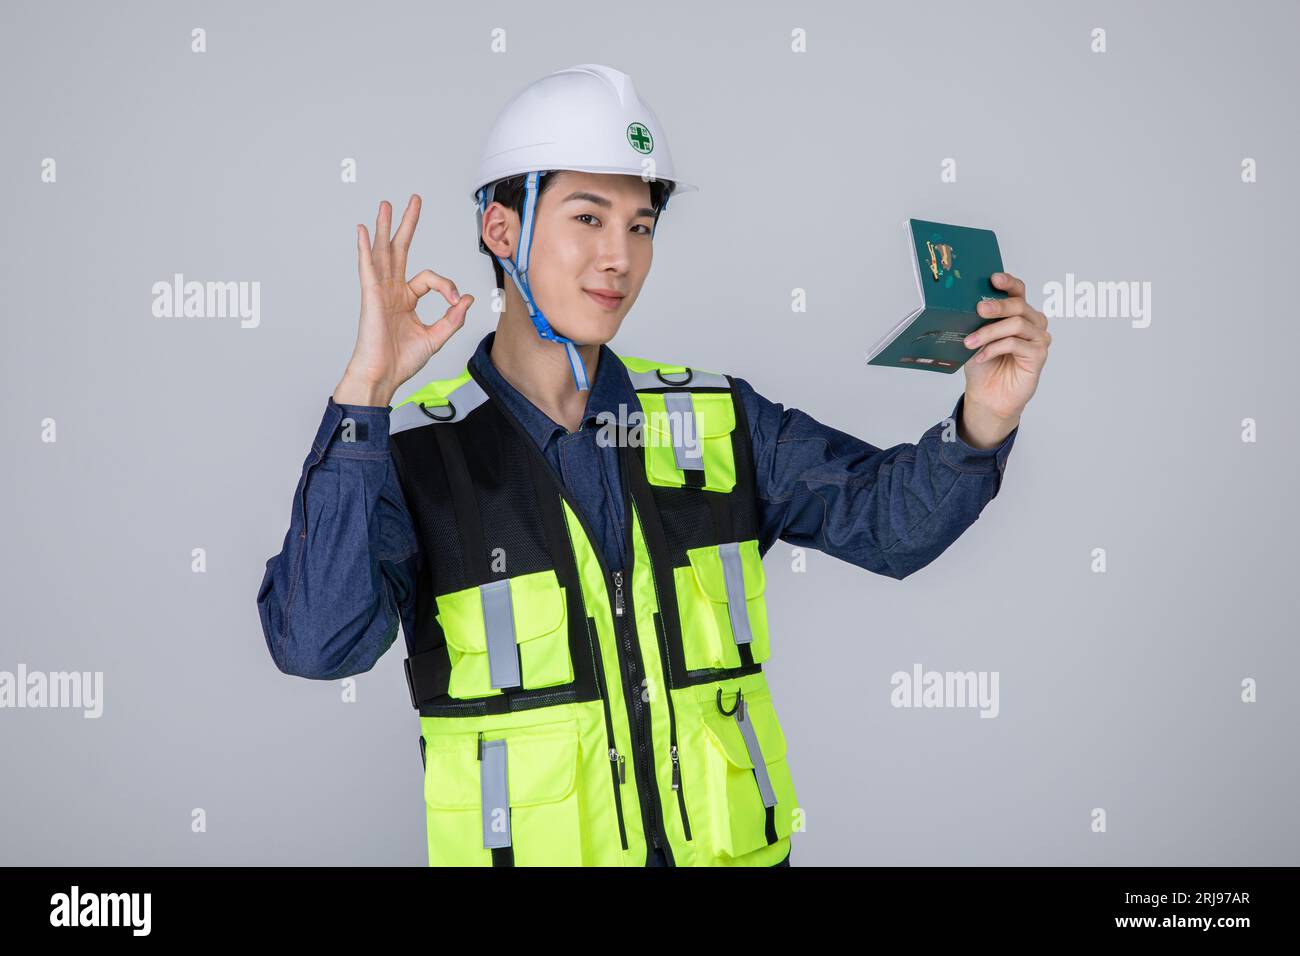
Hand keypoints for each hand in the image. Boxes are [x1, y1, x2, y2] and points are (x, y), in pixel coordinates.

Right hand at [333, 195, 474, 406]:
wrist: (383, 376)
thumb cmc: (401, 360)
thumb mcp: (436, 337)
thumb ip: (453, 318)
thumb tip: (467, 298)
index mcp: (406, 299)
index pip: (431, 279)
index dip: (448, 287)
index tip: (456, 302)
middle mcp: (392, 291)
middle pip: (400, 250)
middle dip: (408, 225)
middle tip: (414, 201)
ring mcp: (380, 292)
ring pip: (383, 253)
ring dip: (384, 227)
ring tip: (386, 205)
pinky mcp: (371, 297)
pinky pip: (367, 268)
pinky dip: (365, 249)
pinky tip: (362, 231)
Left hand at [959, 271, 1049, 443]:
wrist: (988, 396)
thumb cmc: (984, 365)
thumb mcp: (976, 338)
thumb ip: (979, 321)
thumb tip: (968, 304)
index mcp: (1019, 313)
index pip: (1018, 291)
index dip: (1008, 282)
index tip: (993, 278)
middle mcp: (1032, 322)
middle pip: (1019, 305)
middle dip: (997, 306)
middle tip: (978, 309)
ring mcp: (1038, 338)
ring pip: (1016, 324)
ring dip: (989, 332)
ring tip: (970, 343)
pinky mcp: (1039, 355)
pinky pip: (1016, 344)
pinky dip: (994, 348)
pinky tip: (981, 356)